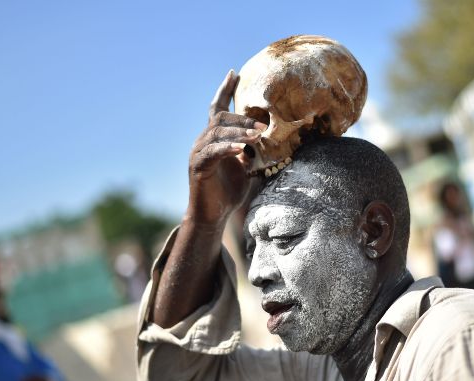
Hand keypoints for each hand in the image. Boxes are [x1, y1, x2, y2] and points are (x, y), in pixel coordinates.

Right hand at [187, 69, 267, 225]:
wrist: (213, 215)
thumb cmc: (230, 191)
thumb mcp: (248, 167)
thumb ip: (255, 151)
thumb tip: (276, 140)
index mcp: (215, 138)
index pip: (217, 108)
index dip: (225, 90)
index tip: (234, 72)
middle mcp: (203, 141)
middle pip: (220, 118)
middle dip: (242, 118)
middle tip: (263, 126)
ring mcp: (198, 152)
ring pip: (217, 133)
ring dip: (239, 132)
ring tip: (257, 136)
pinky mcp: (197, 166)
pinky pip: (212, 152)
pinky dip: (227, 149)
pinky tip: (241, 149)